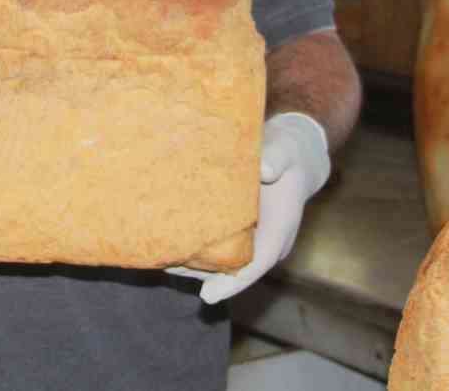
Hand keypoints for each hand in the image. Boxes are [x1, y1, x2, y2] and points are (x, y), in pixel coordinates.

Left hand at [167, 112, 330, 304]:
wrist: (288, 153)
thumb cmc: (287, 154)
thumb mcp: (285, 152)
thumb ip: (277, 159)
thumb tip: (266, 170)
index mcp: (280, 230)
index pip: (258, 264)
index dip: (233, 283)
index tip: (208, 297)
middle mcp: (263, 241)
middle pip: (232, 269)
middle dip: (201, 275)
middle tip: (167, 270)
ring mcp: (249, 237)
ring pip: (221, 260)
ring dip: (192, 263)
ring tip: (159, 259)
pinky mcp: (235, 227)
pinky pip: (215, 244)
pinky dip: (194, 246)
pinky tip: (167, 239)